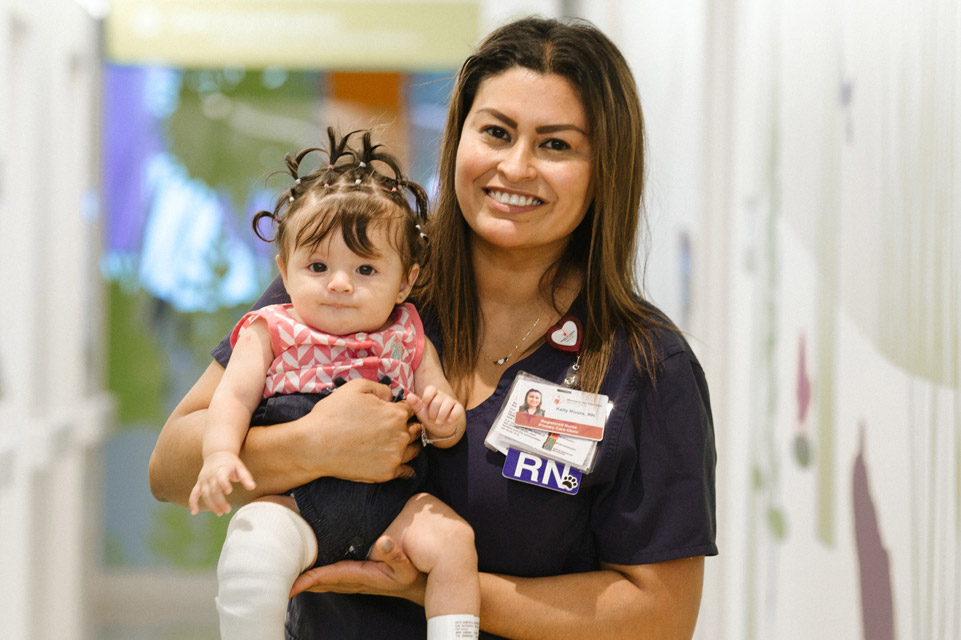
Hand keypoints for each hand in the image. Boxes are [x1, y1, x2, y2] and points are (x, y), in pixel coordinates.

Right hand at [188, 451, 255, 514]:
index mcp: (221, 469)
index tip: (229, 491)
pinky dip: (192, 502)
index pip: (221, 477)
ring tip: (220, 513)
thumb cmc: (231, 463)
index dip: (224, 484)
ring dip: (211, 505)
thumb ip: (246, 477)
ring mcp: (203, 480)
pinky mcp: (199, 483)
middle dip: (220, 501)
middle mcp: (210, 475)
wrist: (217, 454)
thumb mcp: (240, 467)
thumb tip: (252, 487)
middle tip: (227, 510)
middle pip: (213, 490)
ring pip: (205, 494)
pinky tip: (194, 512)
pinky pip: (193, 494)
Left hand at [289, 535, 426, 603]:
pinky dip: (316, 576)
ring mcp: (355, 581)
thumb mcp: (407, 567)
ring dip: (306, 579)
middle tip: (276, 576)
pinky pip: (331, 577)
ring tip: (286, 572)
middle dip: (299, 581)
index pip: (330, 577)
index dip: (309, 579)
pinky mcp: (357, 577)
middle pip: (320, 582)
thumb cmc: (413, 575)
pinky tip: (308, 570)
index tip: (291, 583)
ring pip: (324, 581)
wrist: (420, 586)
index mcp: (362, 576)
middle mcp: (354, 581)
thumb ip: (395, 554)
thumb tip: (383, 541)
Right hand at [295, 378, 422, 482]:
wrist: (314, 446)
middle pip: (416, 429)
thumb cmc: (332, 414)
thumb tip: (392, 396)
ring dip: (409, 444)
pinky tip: (395, 460)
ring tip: (395, 443)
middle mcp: (400, 436)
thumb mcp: (356, 388)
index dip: (402, 408)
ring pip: (414, 449)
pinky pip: (406, 471)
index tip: (394, 411)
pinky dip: (404, 466)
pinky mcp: (386, 473)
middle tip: (394, 427)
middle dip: (408, 425)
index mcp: (396, 414)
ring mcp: (395, 456)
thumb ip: (380, 388)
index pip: (411, 409)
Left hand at [407, 386, 464, 439]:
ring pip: (447, 404)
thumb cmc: (430, 418)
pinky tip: (448, 421)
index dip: (426, 398)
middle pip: (437, 400)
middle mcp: (442, 395)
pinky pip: (456, 410)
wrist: (440, 429)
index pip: (430, 389)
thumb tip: (409, 396)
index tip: (424, 407)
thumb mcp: (420, 412)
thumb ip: (415, 404)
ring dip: (441, 416)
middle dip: (433, 412)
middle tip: (432, 418)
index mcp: (433, 394)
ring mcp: (451, 401)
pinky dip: (451, 417)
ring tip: (438, 422)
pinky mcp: (459, 408)